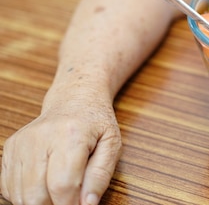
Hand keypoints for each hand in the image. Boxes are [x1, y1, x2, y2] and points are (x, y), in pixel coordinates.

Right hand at [1, 92, 121, 204]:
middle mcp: (40, 137)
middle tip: (70, 199)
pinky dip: (25, 195)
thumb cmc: (95, 124)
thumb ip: (100, 176)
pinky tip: (42, 185)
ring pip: (20, 195)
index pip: (62, 185)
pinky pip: (8, 187)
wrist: (74, 101)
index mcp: (71, 134)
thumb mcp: (112, 146)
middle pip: (36, 194)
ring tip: (58, 191)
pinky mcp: (9, 149)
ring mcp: (21, 143)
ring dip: (39, 202)